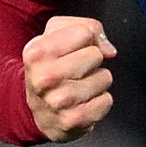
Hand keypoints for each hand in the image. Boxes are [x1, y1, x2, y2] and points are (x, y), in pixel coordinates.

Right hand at [22, 15, 118, 140]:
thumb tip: (109, 50)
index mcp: (36, 53)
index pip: (84, 33)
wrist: (39, 110)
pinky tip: (83, 101)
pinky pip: (107, 100)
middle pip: (96, 55)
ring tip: (78, 86)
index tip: (72, 49)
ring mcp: (59, 102)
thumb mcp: (56, 36)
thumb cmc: (51, 66)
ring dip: (97, 81)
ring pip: (105, 77)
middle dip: (92, 59)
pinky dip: (100, 100)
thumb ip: (86, 27)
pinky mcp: (74, 120)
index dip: (85, 39)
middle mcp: (44, 78)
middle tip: (76, 69)